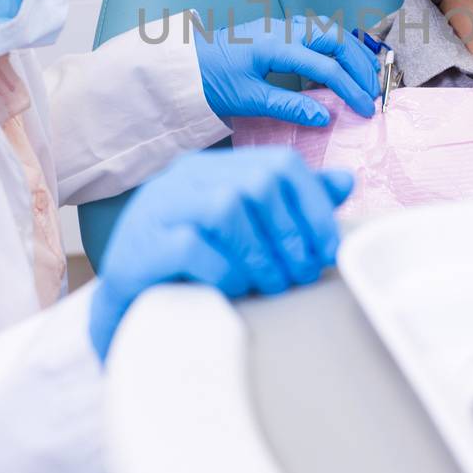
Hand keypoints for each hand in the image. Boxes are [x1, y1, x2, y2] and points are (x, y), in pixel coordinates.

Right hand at [88, 148, 354, 360]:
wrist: (127, 308)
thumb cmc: (192, 269)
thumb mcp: (243, 232)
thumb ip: (290, 206)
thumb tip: (346, 182)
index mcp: (213, 168)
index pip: (279, 164)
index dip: (314, 205)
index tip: (328, 248)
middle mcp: (184, 179)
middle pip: (257, 182)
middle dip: (291, 234)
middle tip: (302, 274)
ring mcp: (158, 209)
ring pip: (226, 209)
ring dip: (262, 255)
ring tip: (273, 286)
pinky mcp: (141, 247)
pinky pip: (192, 247)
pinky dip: (224, 271)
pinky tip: (234, 289)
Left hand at [194, 17, 379, 125]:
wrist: (185, 65)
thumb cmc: (210, 82)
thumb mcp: (247, 100)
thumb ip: (288, 108)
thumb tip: (325, 118)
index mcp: (277, 46)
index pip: (326, 67)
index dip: (350, 89)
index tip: (366, 110)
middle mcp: (284, 29)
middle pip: (336, 39)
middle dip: (360, 65)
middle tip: (374, 91)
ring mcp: (281, 26)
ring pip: (329, 30)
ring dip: (352, 51)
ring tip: (367, 76)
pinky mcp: (279, 31)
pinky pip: (317, 32)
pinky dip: (337, 46)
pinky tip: (341, 66)